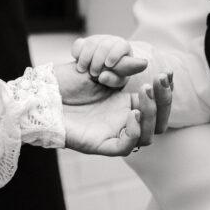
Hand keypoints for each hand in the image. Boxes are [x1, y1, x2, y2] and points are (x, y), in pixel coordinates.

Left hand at [55, 61, 172, 155]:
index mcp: (126, 105)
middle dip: (164, 100)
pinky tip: (132, 112)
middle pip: (157, 122)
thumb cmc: (66, 82)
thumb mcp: (99, 69)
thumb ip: (122, 67)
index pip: (157, 105)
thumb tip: (144, 62)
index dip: (166, 91)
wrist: (41, 95)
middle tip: (159, 79)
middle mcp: (122, 122)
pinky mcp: (100, 145)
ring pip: (146, 136)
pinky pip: (125, 146)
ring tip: (144, 92)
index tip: (168, 72)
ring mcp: (112, 134)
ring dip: (150, 113)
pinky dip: (134, 131)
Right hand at [70, 34, 147, 87]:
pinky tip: (77, 61)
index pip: (121, 45)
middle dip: (97, 60)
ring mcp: (97, 39)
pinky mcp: (85, 41)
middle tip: (94, 74)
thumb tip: (102, 77)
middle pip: (104, 45)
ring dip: (85, 58)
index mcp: (123, 47)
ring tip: (82, 70)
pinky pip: (79, 43)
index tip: (108, 65)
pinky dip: (76, 52)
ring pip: (90, 43)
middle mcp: (110, 40)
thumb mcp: (118, 80)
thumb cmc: (116, 74)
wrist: (107, 68)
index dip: (114, 54)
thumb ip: (112, 80)